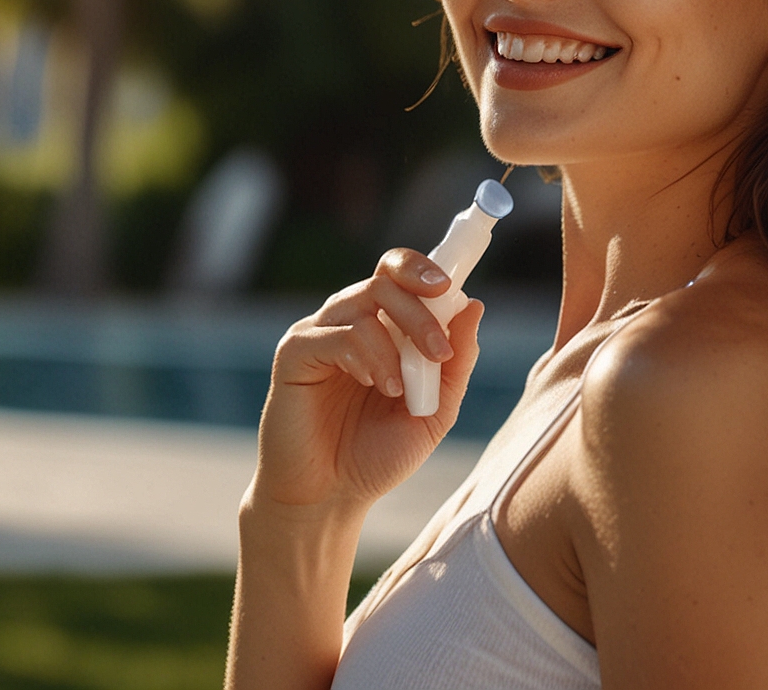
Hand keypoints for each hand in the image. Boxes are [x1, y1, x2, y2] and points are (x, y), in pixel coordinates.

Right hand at [248, 248, 483, 514]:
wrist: (328, 499)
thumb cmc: (375, 456)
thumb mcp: (433, 413)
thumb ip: (455, 364)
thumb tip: (474, 306)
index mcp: (382, 327)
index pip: (401, 274)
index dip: (425, 269)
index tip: (450, 287)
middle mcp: (349, 320)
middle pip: (386, 279)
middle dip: (420, 311)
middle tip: (440, 353)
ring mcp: (319, 333)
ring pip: (363, 302)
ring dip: (395, 344)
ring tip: (399, 391)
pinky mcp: (294, 352)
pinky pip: (334, 334)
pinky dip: (364, 355)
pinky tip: (374, 385)